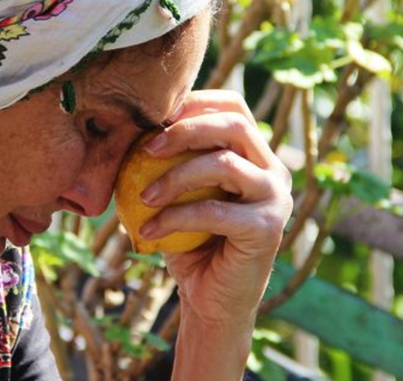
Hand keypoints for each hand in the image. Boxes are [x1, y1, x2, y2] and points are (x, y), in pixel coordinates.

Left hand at [137, 90, 292, 327]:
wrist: (211, 300)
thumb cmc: (188, 243)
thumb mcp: (175, 195)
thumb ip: (167, 160)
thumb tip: (127, 122)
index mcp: (256, 154)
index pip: (233, 107)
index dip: (195, 101)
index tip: (154, 115)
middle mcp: (274, 170)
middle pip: (235, 125)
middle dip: (185, 129)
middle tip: (145, 149)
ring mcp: (276, 198)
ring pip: (224, 164)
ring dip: (175, 176)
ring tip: (142, 196)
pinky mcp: (268, 229)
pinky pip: (214, 211)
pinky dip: (175, 217)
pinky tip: (148, 230)